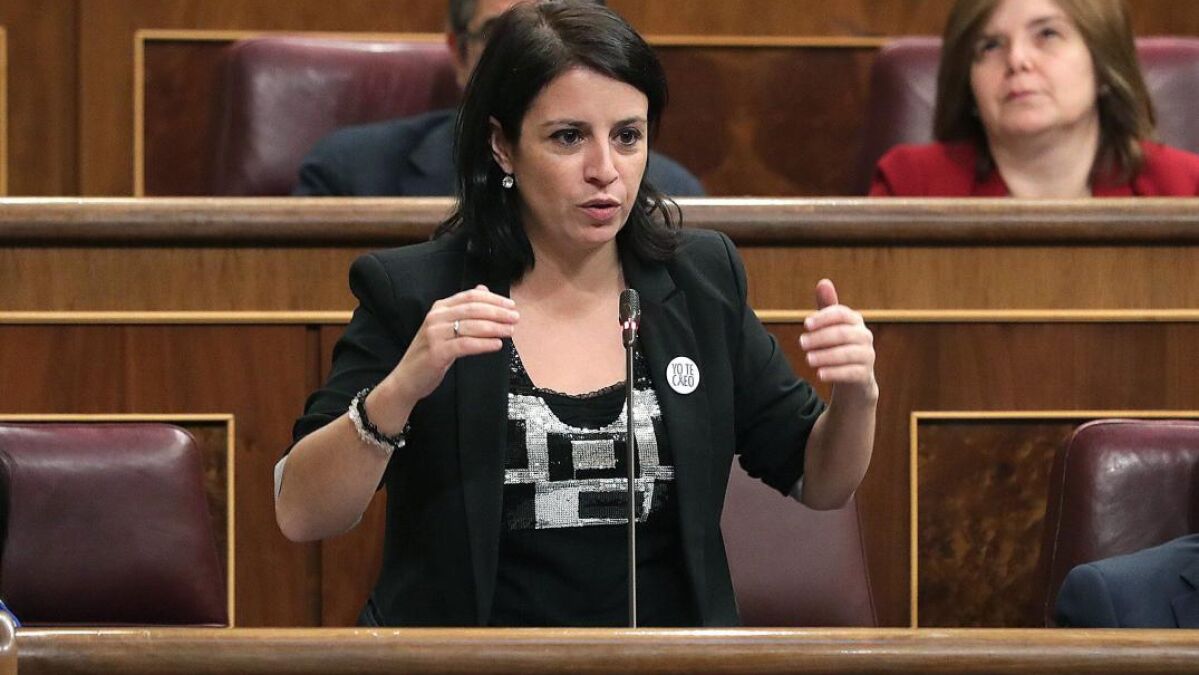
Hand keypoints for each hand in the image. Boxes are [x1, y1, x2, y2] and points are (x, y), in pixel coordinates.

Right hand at [381, 285, 518, 406]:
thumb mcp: (446, 327)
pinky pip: (465, 344)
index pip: (470, 296)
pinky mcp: (437, 352)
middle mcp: (436, 317)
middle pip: (473, 309)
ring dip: (495, 328)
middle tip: (515, 317)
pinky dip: (484, 344)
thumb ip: (463, 309)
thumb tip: (483, 290)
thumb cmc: (430, 353)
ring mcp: (435, 334)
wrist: (407, 378)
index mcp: (439, 308)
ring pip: (471, 326)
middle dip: (498, 312)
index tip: (511, 305)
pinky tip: (497, 345)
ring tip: (510, 331)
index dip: (493, 299)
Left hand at [800, 279, 876, 399]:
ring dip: (826, 356)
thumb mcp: (832, 325)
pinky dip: (834, 373)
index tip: (806, 324)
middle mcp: (864, 336)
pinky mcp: (865, 375)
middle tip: (802, 343)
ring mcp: (868, 355)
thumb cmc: (839, 345)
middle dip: (820, 338)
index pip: (840, 314)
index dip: (823, 318)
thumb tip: (823, 282)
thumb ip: (826, 306)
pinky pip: (851, 373)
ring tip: (808, 359)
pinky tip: (819, 374)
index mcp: (855, 320)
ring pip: (847, 354)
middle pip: (842, 333)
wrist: (855, 378)